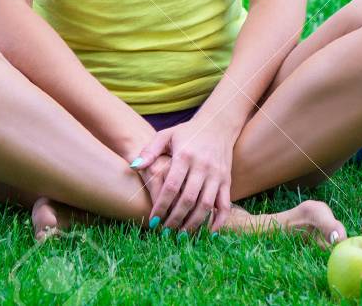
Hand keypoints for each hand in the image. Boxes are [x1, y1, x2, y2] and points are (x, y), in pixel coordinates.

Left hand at [135, 118, 235, 234]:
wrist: (218, 125)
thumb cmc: (187, 132)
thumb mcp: (166, 135)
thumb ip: (149, 151)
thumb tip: (134, 166)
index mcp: (185, 156)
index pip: (171, 186)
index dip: (161, 206)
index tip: (152, 221)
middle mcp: (202, 166)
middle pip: (188, 199)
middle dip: (175, 219)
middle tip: (164, 232)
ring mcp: (216, 174)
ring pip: (206, 205)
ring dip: (193, 224)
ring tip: (180, 235)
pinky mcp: (227, 180)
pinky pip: (224, 204)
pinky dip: (218, 221)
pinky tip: (208, 233)